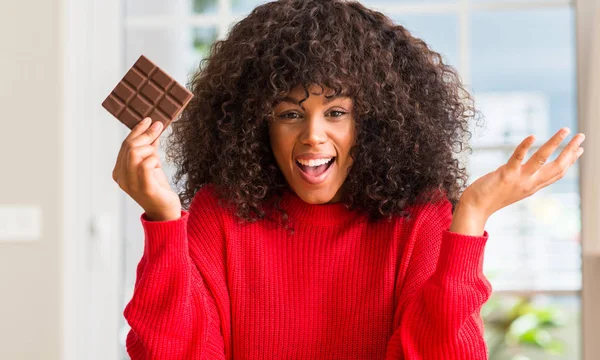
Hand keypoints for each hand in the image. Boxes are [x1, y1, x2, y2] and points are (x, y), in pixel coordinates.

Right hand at [112, 117, 181, 220]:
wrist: (165, 211)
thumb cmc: (158, 187)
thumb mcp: (152, 164)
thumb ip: (149, 148)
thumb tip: (153, 128)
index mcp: (119, 172)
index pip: (124, 146)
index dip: (136, 131)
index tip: (148, 119)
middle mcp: (122, 178)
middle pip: (129, 147)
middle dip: (145, 134)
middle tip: (158, 126)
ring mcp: (131, 184)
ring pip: (135, 153)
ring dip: (149, 148)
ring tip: (157, 153)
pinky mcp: (145, 188)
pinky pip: (146, 165)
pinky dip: (153, 159)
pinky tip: (158, 164)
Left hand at [460, 127, 584, 218]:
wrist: (475, 208)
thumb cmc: (490, 197)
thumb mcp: (513, 188)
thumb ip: (523, 179)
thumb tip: (527, 167)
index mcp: (533, 186)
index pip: (557, 173)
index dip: (570, 160)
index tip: (580, 149)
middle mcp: (530, 184)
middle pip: (557, 167)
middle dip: (571, 151)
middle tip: (582, 135)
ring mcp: (519, 179)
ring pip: (542, 159)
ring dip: (555, 143)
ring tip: (565, 130)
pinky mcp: (505, 175)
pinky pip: (518, 158)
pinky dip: (525, 147)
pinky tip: (533, 136)